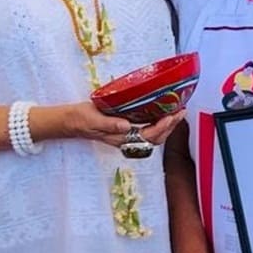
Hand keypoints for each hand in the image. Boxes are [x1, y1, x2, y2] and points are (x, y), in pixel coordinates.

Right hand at [63, 104, 184, 150]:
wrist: (72, 121)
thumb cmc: (81, 120)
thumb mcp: (93, 119)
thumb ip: (110, 124)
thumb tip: (127, 126)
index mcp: (120, 138)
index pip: (146, 136)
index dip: (161, 127)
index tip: (171, 116)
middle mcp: (127, 139)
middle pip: (155, 138)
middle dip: (170, 127)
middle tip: (181, 112)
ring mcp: (128, 136)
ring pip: (153, 135)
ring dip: (167, 126)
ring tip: (177, 113)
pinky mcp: (127, 130)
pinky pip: (147, 129)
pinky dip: (159, 123)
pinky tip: (164, 114)